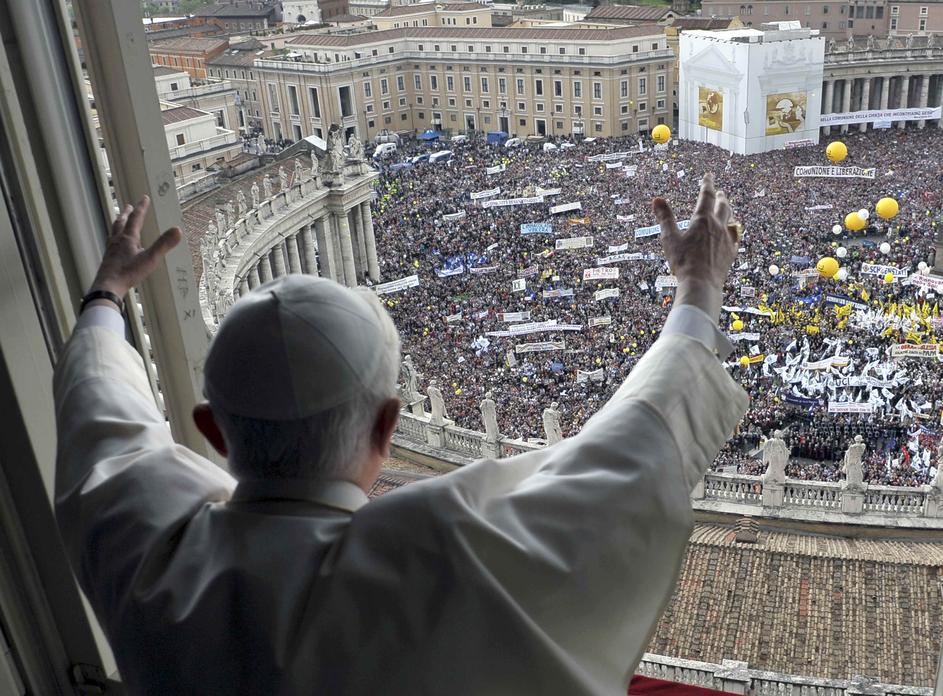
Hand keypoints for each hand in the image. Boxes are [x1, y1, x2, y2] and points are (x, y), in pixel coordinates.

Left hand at [88, 196, 181, 298]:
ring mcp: (111, 250)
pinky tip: (116, 245)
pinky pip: (111, 243)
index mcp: (128, 238)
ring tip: (119, 221)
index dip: (142, 208)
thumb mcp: (150, 259)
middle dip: (126, 214)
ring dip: (118, 224)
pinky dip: (114, 238)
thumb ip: (164, 244)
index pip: (136, 218)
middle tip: (128, 206)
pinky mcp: (108, 259)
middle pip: (121, 223)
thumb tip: (178, 230)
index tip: (144, 198)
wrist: (108, 287)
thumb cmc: (128, 273)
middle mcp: (117, 241)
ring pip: (114, 232)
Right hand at [653, 173, 737, 320]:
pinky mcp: (731, 252)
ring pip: (731, 220)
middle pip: (723, 206)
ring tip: (726, 209)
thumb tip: (656, 199)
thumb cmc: (683, 262)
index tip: (708, 176)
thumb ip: (664, 217)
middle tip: (719, 192)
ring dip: (728, 212)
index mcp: (702, 220)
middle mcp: (718, 226)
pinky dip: (733, 230)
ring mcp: (727, 239)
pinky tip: (732, 233)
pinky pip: (735, 237)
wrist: (701, 284)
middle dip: (720, 197)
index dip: (707, 184)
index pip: (706, 196)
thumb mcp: (669, 238)